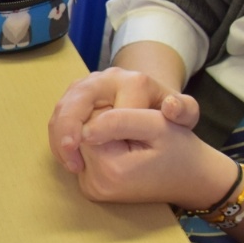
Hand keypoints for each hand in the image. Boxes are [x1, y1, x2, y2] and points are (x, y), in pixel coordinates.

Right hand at [48, 67, 199, 172]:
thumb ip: (185, 111)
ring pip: (63, 107)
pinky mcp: (74, 95)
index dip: (105, 135)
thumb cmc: (165, 113)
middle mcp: (105, 78)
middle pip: (77, 101)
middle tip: (73, 162)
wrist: (150, 100)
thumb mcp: (184, 114)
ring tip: (70, 164)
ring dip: (60, 138)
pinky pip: (58, 114)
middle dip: (69, 131)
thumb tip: (170, 108)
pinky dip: (58, 137)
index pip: (111, 109)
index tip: (105, 159)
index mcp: (132, 81)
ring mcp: (87, 85)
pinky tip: (68, 157)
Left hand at [75, 107, 238, 210]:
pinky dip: (101, 148)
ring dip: (101, 136)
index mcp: (110, 169)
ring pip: (81, 145)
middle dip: (104, 126)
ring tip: (131, 142)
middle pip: (81, 136)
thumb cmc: (180, 151)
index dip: (112, 113)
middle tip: (136, 133)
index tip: (137, 122)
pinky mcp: (91, 189)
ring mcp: (91, 189)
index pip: (88, 124)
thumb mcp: (158, 125)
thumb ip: (119, 121)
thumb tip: (82, 130)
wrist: (192, 180)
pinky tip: (123, 151)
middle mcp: (94, 185)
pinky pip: (86, 158)